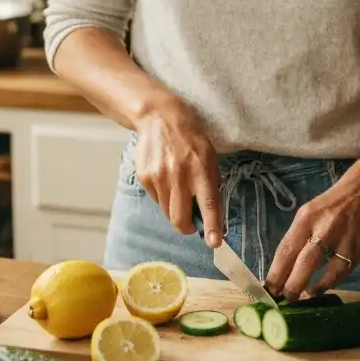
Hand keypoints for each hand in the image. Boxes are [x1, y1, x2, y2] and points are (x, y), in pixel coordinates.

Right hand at [134, 96, 222, 246]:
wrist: (159, 118)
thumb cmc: (191, 138)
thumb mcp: (210, 156)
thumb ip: (211, 184)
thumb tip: (211, 214)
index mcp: (201, 169)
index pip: (208, 203)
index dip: (212, 225)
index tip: (215, 242)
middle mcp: (179, 175)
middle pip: (180, 218)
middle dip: (187, 227)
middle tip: (191, 224)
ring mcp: (159, 176)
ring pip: (167, 212)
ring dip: (175, 209)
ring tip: (178, 189)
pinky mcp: (144, 177)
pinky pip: (156, 200)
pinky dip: (163, 196)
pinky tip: (165, 178)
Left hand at [265, 175, 359, 300]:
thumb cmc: (330, 205)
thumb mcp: (308, 214)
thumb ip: (298, 238)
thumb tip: (283, 269)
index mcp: (306, 218)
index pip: (286, 249)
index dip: (276, 272)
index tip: (268, 290)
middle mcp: (324, 228)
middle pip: (305, 263)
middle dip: (293, 285)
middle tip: (286, 299)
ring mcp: (344, 239)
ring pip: (328, 271)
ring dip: (314, 287)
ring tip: (306, 295)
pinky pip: (344, 271)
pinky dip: (332, 282)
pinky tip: (325, 287)